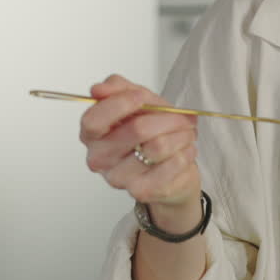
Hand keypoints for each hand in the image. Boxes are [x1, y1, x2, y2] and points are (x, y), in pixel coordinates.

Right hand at [80, 74, 201, 218]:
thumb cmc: (151, 131)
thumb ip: (118, 89)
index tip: (142, 96)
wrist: (170, 165)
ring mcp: (118, 177)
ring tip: (186, 133)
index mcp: (92, 134)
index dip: (121, 104)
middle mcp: (99, 158)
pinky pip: (171, 165)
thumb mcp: (137, 101)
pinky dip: (186, 152)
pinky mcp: (140, 191)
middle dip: (167, 118)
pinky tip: (186, 149)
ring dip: (181, 135)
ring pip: (158, 146)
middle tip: (182, 118)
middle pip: (136, 129)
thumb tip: (99, 89)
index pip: (94, 120)